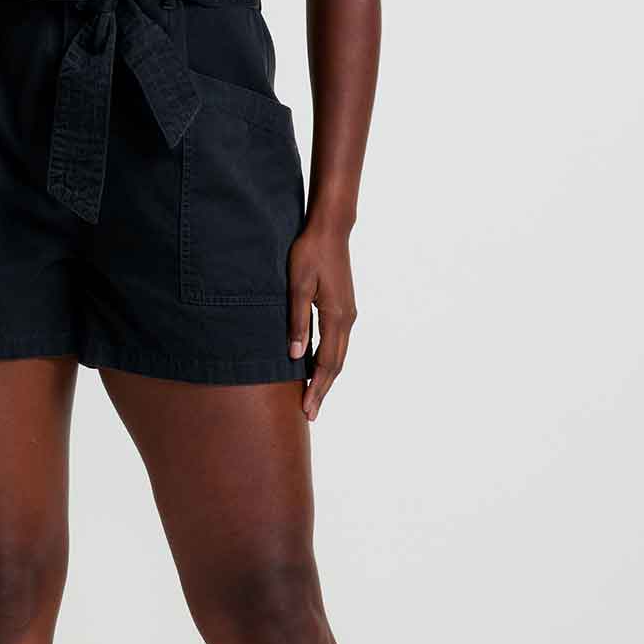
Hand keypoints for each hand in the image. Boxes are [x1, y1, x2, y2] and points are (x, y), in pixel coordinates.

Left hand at [287, 227, 355, 420]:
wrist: (331, 230)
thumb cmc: (309, 253)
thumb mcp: (297, 286)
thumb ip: (296, 321)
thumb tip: (295, 356)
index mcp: (335, 317)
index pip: (326, 363)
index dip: (316, 388)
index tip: (307, 409)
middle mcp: (347, 319)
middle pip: (336, 365)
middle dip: (323, 390)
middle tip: (310, 414)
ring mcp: (348, 313)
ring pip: (339, 355)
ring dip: (327, 377)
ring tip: (314, 396)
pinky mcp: (345, 308)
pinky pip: (338, 343)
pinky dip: (329, 360)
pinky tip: (317, 366)